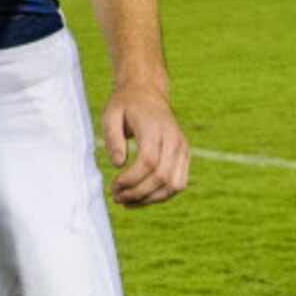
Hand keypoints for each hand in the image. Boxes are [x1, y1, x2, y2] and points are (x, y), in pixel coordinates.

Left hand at [102, 81, 189, 206]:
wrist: (147, 93)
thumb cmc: (125, 104)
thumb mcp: (111, 114)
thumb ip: (113, 137)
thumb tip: (118, 164)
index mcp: (155, 128)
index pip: (149, 162)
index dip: (132, 179)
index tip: (114, 186)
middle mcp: (174, 140)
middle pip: (162, 177)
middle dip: (138, 193)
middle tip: (116, 198)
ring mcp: (183, 149)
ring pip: (174, 185)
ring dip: (151, 199)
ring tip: (127, 202)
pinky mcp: (185, 156)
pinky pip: (179, 183)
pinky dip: (161, 195)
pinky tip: (141, 198)